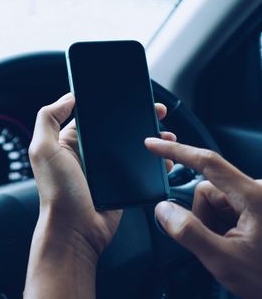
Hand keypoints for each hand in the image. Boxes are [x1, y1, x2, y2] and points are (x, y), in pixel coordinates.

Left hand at [29, 93, 174, 257]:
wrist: (76, 230)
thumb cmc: (57, 193)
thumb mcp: (43, 150)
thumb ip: (48, 119)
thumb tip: (68, 97)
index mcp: (69, 142)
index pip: (92, 116)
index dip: (110, 104)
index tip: (128, 95)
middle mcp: (88, 153)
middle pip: (117, 129)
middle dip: (137, 119)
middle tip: (156, 112)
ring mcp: (106, 169)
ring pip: (132, 147)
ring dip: (150, 138)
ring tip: (166, 133)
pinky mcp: (122, 184)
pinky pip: (141, 168)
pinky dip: (155, 161)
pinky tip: (165, 157)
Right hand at [145, 138, 261, 298]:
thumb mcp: (224, 260)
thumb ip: (190, 233)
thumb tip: (164, 210)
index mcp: (254, 196)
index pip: (208, 163)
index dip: (177, 151)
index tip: (154, 144)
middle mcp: (258, 191)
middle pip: (206, 189)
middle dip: (202, 216)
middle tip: (215, 243)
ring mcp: (257, 199)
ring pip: (213, 200)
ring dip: (212, 223)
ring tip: (230, 245)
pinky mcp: (257, 207)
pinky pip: (224, 207)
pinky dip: (220, 224)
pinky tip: (235, 242)